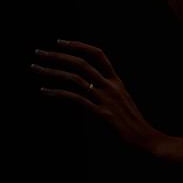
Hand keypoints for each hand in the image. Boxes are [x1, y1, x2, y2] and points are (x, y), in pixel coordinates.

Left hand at [33, 39, 166, 154]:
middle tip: (38, 53)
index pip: (98, 54)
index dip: (78, 46)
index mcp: (117, 81)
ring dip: (51, 72)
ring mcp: (106, 99)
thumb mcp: (121, 103)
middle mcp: (111, 86)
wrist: (147, 140)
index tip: (59, 41)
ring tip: (35, 68)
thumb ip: (106, 93)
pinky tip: (44, 91)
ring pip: (75, 78)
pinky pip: (75, 98)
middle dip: (57, 55)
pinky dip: (57, 93)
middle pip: (81, 63)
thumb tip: (87, 88)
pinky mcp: (102, 113)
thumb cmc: (132, 125)